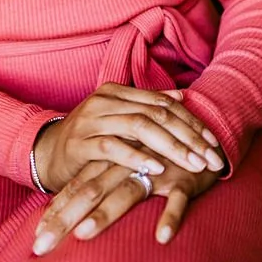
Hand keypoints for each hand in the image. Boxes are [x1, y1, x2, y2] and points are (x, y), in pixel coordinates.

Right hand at [32, 83, 226, 195]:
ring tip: (193, 164)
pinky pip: (113, 147)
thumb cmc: (89, 139)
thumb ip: (148, 106)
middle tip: (212, 159)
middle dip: (189, 138)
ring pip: (139, 127)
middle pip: (157, 115)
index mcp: (117, 91)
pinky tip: (157, 169)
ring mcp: (91, 120)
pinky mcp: (80, 143)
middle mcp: (105, 101)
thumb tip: (182, 95)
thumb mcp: (118, 119)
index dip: (192, 123)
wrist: (46, 154)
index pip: (164, 103)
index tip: (215, 143)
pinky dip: (137, 157)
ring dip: (171, 147)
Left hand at [32, 154, 219, 255]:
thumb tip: (77, 216)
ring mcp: (156, 172)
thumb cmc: (162, 159)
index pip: (76, 187)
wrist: (203, 137)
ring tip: (83, 234)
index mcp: (112, 163)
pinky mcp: (184, 180)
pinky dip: (170, 216)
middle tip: (41, 246)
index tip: (35, 239)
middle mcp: (128, 165)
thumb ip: (106, 185)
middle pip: (90, 192)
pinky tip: (162, 237)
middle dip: (63, 219)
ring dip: (106, 214)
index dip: (55, 211)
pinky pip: (178, 200)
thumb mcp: (130, 169)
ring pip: (128, 192)